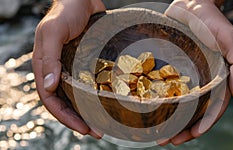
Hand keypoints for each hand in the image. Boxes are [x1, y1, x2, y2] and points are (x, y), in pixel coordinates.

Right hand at [32, 0, 105, 137]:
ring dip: (88, 111)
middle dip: (78, 120)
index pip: (51, 99)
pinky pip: (88, 84)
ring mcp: (72, 67)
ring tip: (103, 123)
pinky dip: (94, 96)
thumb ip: (49, 58)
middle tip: (96, 131)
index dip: (65, 117)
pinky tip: (106, 103)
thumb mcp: (53, 32)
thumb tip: (50, 86)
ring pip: (77, 96)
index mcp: (45, 66)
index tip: (83, 128)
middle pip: (65, 102)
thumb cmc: (66, 12)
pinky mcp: (85, 62)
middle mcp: (58, 70)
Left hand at [162, 0, 232, 144]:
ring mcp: (185, 76)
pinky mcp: (170, 68)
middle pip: (194, 111)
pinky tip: (147, 111)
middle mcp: (201, 81)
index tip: (193, 135)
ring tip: (157, 134)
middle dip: (183, 128)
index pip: (214, 106)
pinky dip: (158, 102)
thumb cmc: (213, 21)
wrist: (191, 4)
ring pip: (178, 104)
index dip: (206, 122)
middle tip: (168, 141)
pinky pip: (164, 87)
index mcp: (217, 79)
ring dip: (169, 121)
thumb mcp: (231, 39)